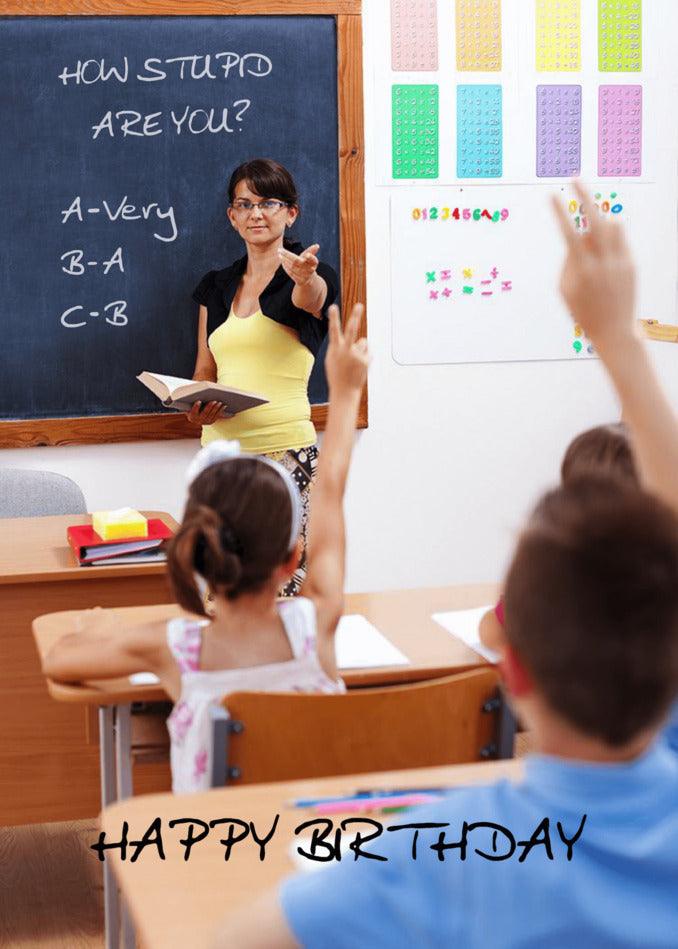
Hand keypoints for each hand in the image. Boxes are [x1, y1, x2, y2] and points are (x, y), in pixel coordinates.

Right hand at [187, 401, 229, 424]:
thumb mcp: (190, 406)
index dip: (196, 406)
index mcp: (192, 416)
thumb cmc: (192, 408)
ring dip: (216, 408)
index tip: (199, 401)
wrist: (195, 419)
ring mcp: (206, 421)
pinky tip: (224, 406)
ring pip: (212, 414)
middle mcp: (199, 420)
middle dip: (209, 407)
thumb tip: (196, 392)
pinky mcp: (211, 421)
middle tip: (214, 401)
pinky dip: (221, 410)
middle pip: (205, 413)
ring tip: (220, 402)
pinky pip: (217, 416)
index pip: (194, 411)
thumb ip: (192, 401)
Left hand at [278, 243, 319, 286]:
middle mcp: (310, 270)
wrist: (309, 279)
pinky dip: (286, 267)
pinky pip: (291, 273)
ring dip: (285, 260)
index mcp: (314, 263)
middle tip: (280, 250)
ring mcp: (305, 276)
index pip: (313, 260)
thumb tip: (317, 245)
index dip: (311, 258)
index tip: (307, 255)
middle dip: (288, 255)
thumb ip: (311, 251)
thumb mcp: (310, 258)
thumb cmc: (308, 264)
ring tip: (279, 254)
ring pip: (293, 267)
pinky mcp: (300, 281)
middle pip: (298, 261)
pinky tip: (282, 261)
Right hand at [325, 303, 368, 394]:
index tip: (333, 307)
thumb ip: (340, 347)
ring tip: (355, 362)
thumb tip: (354, 338)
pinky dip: (365, 357)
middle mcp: (346, 351)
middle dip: (355, 316)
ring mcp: (357, 355)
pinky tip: (360, 366)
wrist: (344, 391)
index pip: (334, 330)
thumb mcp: (332, 359)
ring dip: (361, 349)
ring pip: (363, 342)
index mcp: (335, 349)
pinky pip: (368, 351)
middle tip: (359, 305)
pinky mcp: (366, 360)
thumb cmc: (336, 373)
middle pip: (352, 330)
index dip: (333, 318)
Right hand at [552, 181, 636, 350]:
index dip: (559, 212)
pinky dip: (609, 238)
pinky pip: (620, 239)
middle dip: (585, 196)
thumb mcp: (565, 289)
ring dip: (599, 222)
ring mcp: (620, 262)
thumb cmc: (583, 311)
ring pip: (612, 225)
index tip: (551, 195)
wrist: (614, 331)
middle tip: (575, 179)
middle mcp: (603, 263)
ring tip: (591, 235)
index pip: (569, 233)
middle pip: (596, 220)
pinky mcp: (631, 264)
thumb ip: (568, 260)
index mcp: (582, 271)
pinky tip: (603, 252)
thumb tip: (577, 236)